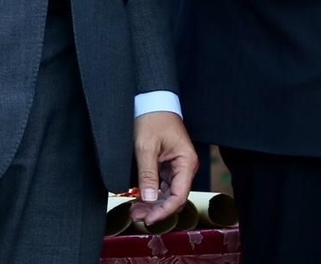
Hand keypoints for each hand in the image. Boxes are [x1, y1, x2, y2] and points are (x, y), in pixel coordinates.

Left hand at [132, 111, 195, 226]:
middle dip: (156, 210)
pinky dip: (151, 195)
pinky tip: (139, 202)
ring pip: (167, 194)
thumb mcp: (146, 146)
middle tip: (136, 216)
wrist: (152, 101)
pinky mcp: (167, 167)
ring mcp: (176, 167)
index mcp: (186, 161)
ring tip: (134, 211)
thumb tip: (148, 200)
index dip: (164, 211)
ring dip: (152, 205)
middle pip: (174, 198)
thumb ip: (147, 174)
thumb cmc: (152, 118)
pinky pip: (162, 187)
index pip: (179, 196)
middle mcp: (185, 167)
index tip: (148, 219)